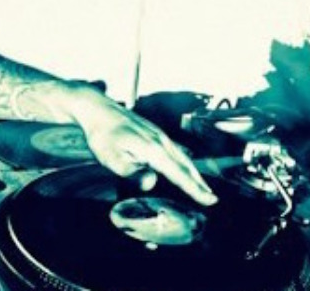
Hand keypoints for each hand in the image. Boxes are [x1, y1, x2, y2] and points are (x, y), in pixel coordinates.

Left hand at [74, 91, 217, 205]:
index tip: (208, 200)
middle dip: (199, 183)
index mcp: (153, 149)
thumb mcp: (110, 157)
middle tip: (212, 199)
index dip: (193, 189)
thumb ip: (131, 173)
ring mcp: (159, 135)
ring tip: (203, 187)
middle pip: (185, 166)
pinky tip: (183, 167)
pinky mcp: (154, 132)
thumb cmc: (102, 135)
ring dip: (194, 173)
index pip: (178, 174)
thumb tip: (151, 182)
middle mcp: (161, 141)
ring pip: (182, 157)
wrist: (98, 109)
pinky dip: (184, 163)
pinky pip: (176, 151)